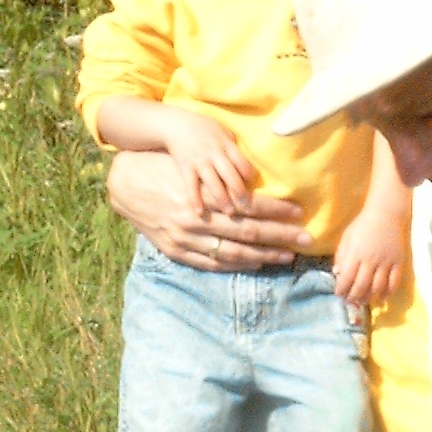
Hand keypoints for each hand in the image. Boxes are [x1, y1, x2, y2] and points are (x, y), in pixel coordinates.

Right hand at [107, 150, 310, 271]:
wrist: (124, 185)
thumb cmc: (162, 168)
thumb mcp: (191, 167)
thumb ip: (220, 180)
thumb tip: (254, 186)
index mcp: (204, 195)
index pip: (250, 205)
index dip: (277, 211)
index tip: (300, 214)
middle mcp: (197, 220)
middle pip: (249, 232)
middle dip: (281, 236)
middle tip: (307, 239)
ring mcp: (186, 239)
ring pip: (234, 252)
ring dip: (265, 254)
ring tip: (287, 255)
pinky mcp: (177, 252)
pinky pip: (213, 263)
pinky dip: (238, 265)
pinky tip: (257, 263)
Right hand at [159, 113, 257, 216]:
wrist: (176, 124)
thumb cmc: (204, 129)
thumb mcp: (223, 132)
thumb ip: (234, 148)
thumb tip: (248, 166)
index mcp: (226, 145)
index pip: (242, 163)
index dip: (250, 176)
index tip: (253, 186)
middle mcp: (214, 154)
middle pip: (230, 175)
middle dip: (240, 192)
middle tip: (247, 207)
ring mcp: (199, 162)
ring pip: (213, 183)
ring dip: (222, 198)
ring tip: (229, 212)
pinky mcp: (185, 167)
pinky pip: (191, 185)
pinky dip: (195, 199)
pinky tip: (199, 212)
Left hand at [333, 212, 406, 306]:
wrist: (385, 214)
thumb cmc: (362, 225)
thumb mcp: (346, 238)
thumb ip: (341, 256)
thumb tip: (337, 274)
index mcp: (356, 253)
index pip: (347, 277)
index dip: (341, 289)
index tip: (338, 294)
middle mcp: (371, 260)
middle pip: (362, 286)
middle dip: (354, 297)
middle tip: (350, 301)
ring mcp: (386, 262)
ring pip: (377, 287)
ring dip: (369, 297)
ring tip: (363, 301)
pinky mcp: (398, 262)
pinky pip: (394, 282)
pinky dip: (388, 292)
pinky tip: (382, 298)